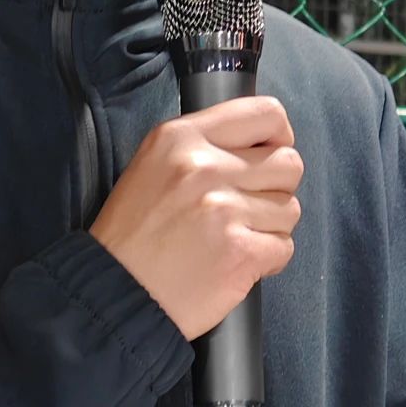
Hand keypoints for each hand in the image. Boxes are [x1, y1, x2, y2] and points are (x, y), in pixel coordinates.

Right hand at [90, 96, 302, 340]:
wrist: (115, 291)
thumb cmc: (133, 234)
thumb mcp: (153, 165)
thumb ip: (204, 146)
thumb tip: (261, 146)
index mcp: (182, 138)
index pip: (267, 114)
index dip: (279, 139)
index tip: (269, 158)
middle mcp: (205, 167)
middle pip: (288, 164)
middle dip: (275, 189)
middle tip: (246, 209)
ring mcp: (225, 210)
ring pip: (290, 209)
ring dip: (269, 228)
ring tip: (233, 239)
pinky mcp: (241, 252)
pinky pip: (284, 246)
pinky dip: (267, 260)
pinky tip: (236, 263)